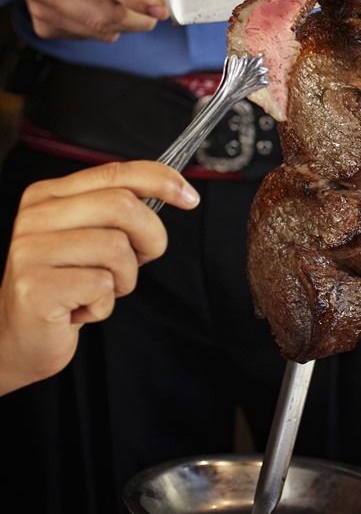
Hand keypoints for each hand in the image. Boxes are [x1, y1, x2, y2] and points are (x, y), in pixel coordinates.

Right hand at [0, 0, 168, 40]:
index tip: (161, 5)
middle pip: (104, 15)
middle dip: (140, 13)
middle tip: (155, 0)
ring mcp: (42, 10)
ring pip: (103, 30)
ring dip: (126, 18)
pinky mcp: (47, 27)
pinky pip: (93, 35)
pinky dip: (108, 23)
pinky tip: (101, 0)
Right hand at [0, 162, 199, 395]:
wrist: (18, 340)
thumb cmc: (64, 288)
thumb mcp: (91, 240)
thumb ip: (118, 213)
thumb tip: (173, 191)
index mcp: (48, 196)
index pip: (114, 173)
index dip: (159, 180)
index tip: (189, 197)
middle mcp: (35, 216)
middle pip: (122, 205)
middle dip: (150, 237)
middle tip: (141, 261)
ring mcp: (30, 250)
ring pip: (117, 248)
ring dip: (124, 279)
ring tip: (98, 291)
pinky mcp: (34, 286)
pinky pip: (102, 284)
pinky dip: (104, 304)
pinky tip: (80, 310)